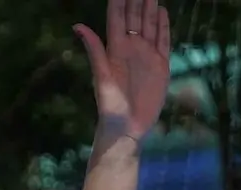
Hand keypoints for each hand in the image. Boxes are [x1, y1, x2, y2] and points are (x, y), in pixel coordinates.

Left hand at [74, 0, 170, 139]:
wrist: (127, 126)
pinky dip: (163, 25)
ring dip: (150, 7)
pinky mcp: (160, 65)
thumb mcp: (101, 76)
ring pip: (149, 25)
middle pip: (135, 17)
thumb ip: (94, 49)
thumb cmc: (110, 105)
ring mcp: (146, 55)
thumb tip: (77, 25)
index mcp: (115, 49)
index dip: (120, 0)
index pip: (117, 17)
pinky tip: (161, 11)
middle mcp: (130, 48)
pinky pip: (162, 40)